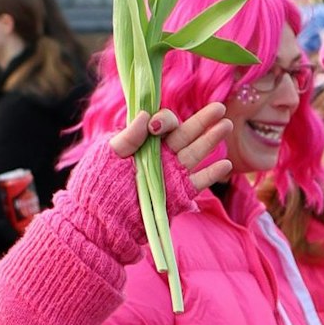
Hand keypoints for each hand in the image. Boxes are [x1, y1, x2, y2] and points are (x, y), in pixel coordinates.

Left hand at [106, 102, 233, 194]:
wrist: (99, 216)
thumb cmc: (98, 183)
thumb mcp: (108, 155)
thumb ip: (127, 137)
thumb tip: (146, 115)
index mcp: (145, 142)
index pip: (163, 124)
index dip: (165, 121)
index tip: (156, 127)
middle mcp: (162, 155)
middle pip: (186, 134)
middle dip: (202, 120)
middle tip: (219, 107)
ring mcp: (171, 173)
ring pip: (195, 153)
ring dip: (210, 140)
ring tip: (225, 125)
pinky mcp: (178, 193)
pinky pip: (198, 182)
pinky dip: (211, 174)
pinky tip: (225, 164)